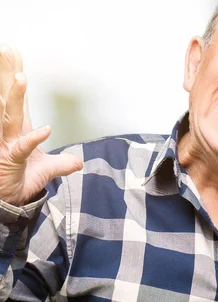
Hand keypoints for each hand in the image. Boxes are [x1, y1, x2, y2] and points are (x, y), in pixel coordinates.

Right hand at [0, 46, 82, 205]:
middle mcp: (8, 133)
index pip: (18, 100)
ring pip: (9, 117)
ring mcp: (6, 145)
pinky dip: (33, 139)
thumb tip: (79, 162)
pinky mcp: (10, 161)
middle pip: (8, 100)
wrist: (9, 203)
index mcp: (17, 130)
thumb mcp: (47, 171)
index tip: (12, 53)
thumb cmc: (19, 182)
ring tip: (20, 77)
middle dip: (6, 76)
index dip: (14, 78)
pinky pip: (22, 148)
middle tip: (7, 50)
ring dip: (14, 98)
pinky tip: (45, 129)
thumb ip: (63, 164)